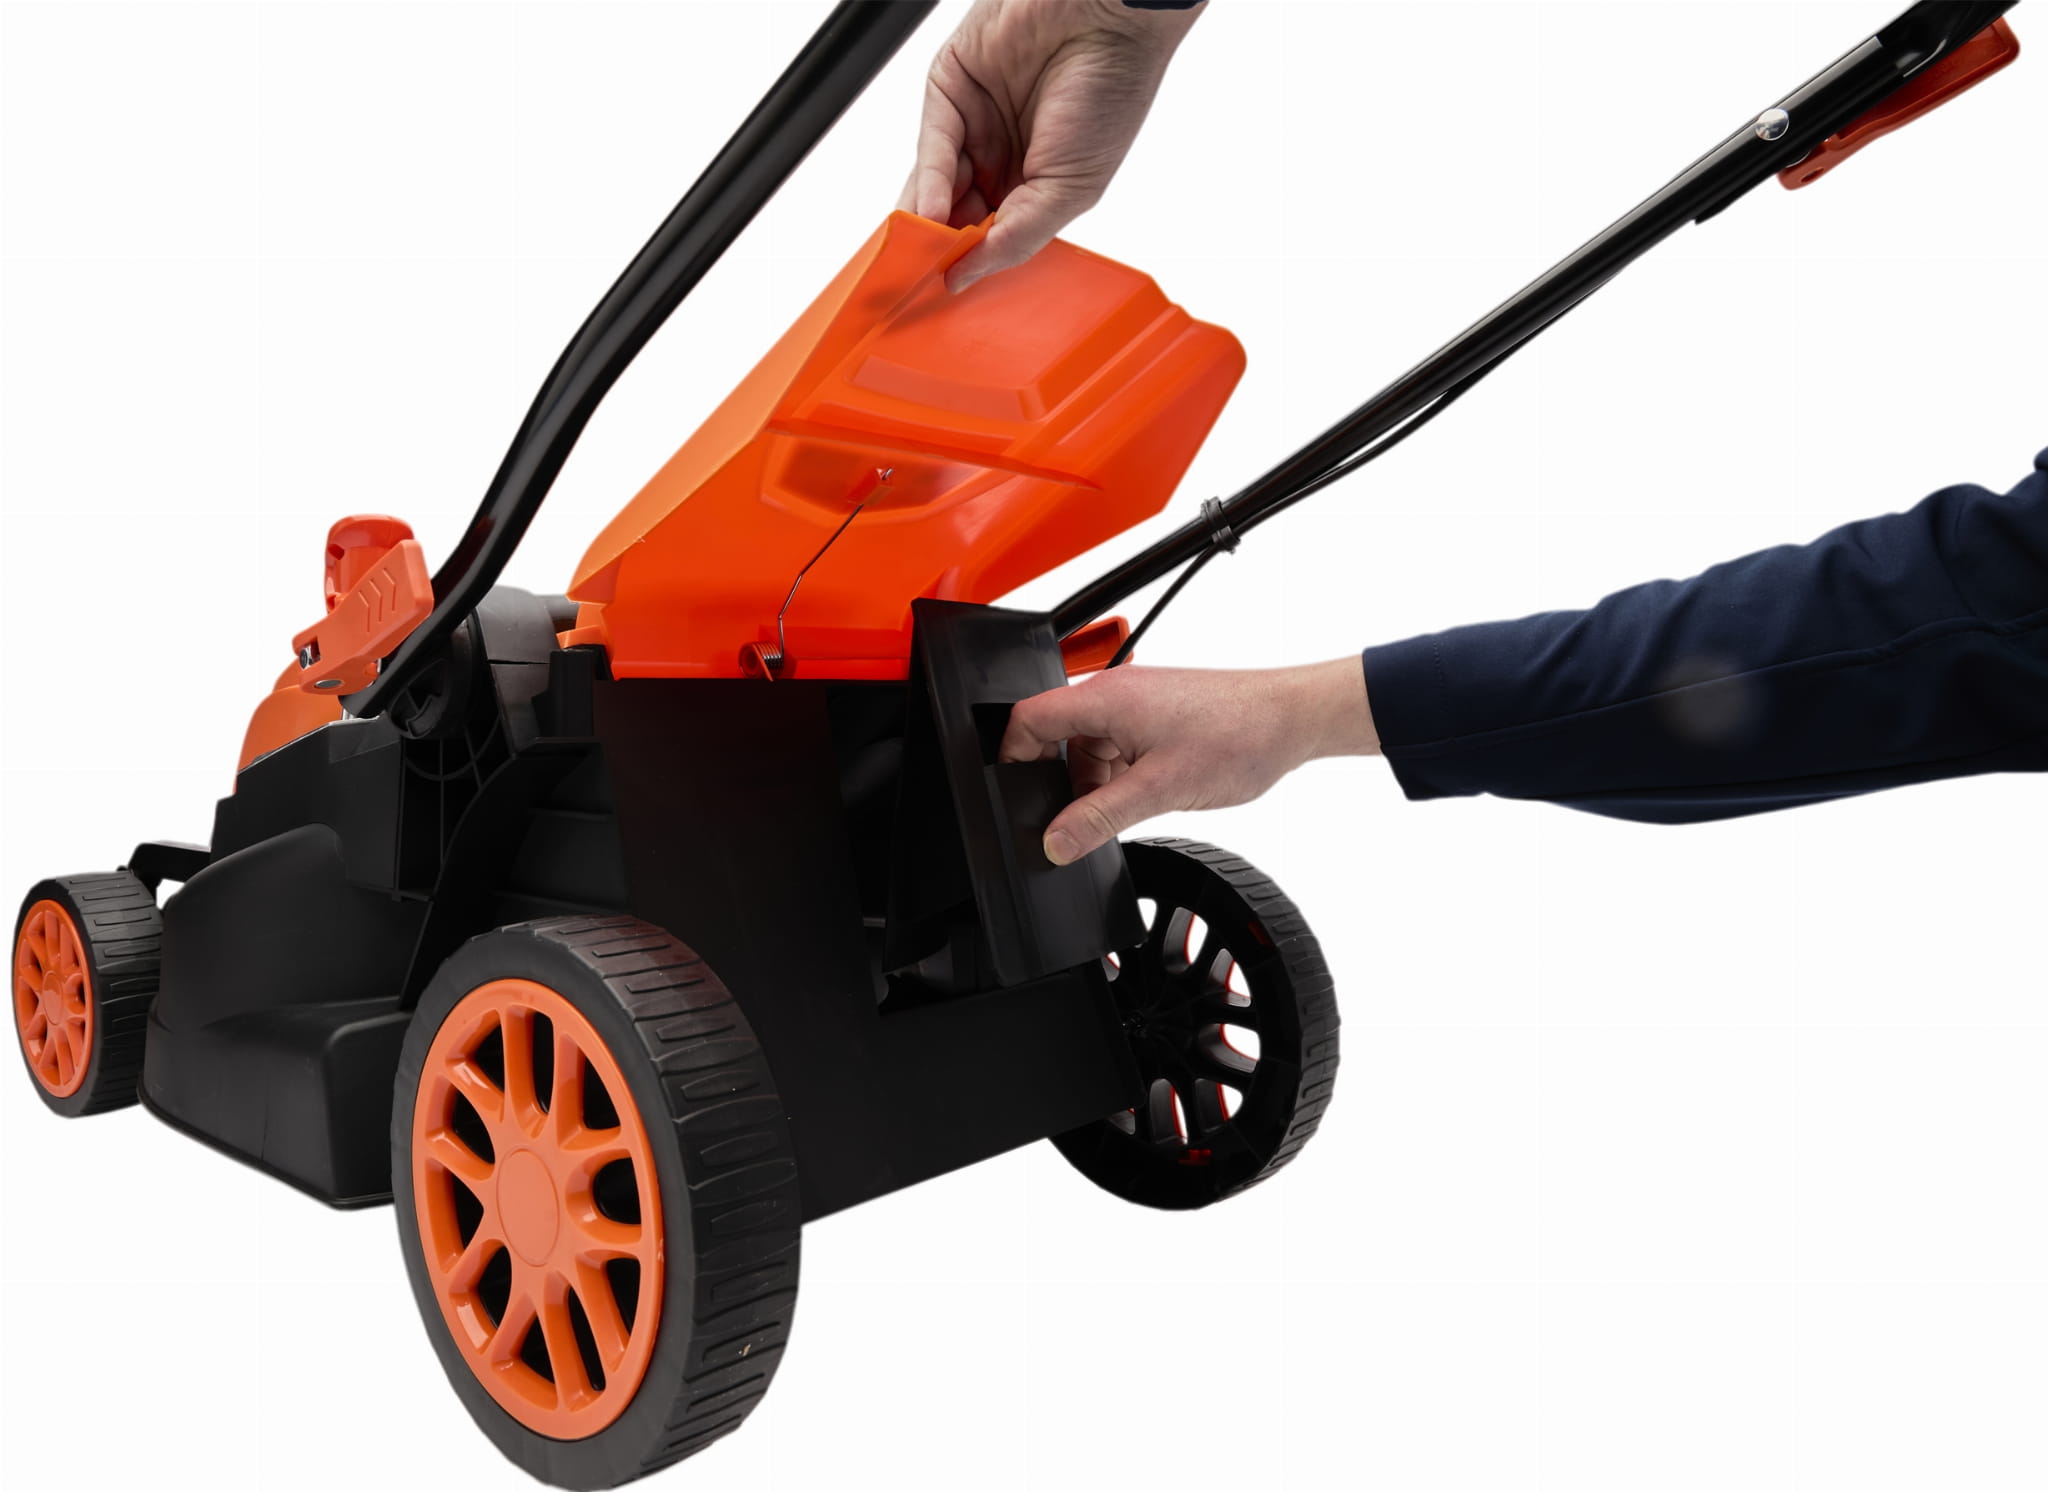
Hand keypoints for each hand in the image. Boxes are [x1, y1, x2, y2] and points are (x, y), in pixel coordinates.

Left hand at [898, 0, 1203, 293]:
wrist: (1107, 14)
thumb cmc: (1112, 95)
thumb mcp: (1069, 191)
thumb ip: (1015, 238)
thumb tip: (964, 279)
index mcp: (1034, 186)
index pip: (986, 236)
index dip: (964, 266)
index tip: (940, 301)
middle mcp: (999, 156)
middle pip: (952, 214)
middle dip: (934, 249)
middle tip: (914, 286)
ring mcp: (972, 122)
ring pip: (932, 184)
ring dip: (923, 224)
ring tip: (917, 258)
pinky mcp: (949, 88)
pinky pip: (931, 144)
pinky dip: (927, 182)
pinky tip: (929, 213)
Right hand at [998, 658, 1380, 864]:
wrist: (1292, 720)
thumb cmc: (1238, 735)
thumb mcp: (1159, 789)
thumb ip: (1100, 818)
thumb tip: (1057, 841)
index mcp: (1104, 698)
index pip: (1027, 719)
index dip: (1011, 759)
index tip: (1015, 797)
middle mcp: (1116, 692)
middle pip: (1056, 737)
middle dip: (1061, 781)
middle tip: (1079, 817)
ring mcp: (1138, 701)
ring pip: (1089, 746)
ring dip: (1096, 782)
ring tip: (1129, 805)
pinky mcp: (1158, 713)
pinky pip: (1118, 746)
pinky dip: (1121, 775)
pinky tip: (1146, 795)